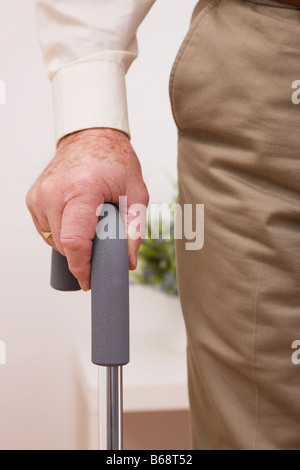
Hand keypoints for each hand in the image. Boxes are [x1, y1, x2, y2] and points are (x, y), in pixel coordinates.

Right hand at [26, 128, 148, 290]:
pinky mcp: (33, 198)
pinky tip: (76, 218)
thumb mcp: (136, 193)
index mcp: (81, 190)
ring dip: (73, 243)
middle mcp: (53, 193)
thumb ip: (134, 230)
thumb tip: (128, 263)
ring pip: (54, 241)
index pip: (74, 241)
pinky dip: (62, 232)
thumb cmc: (115, 162)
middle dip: (84, 253)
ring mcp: (39, 195)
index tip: (90, 281)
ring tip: (90, 223)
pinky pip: (46, 230)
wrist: (91, 137)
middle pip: (65, 245)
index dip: (82, 267)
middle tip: (102, 240)